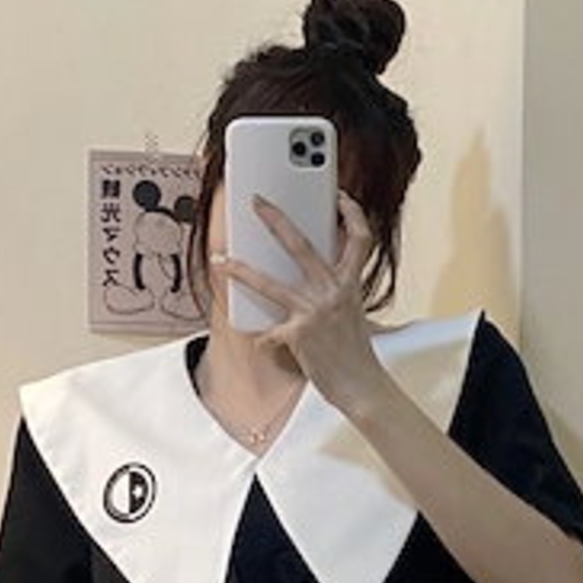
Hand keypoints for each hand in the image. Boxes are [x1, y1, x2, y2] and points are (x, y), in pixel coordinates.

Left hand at [214, 191, 390, 412]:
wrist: (361, 386)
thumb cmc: (356, 354)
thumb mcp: (352, 314)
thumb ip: (337, 293)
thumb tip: (315, 281)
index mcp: (350, 284)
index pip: (359, 239)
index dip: (352, 213)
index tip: (339, 197)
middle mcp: (334, 292)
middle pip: (301, 245)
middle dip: (276, 219)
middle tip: (257, 203)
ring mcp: (314, 311)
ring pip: (269, 284)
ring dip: (241, 271)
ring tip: (221, 261)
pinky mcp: (299, 334)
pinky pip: (269, 334)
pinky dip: (263, 339)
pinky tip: (261, 343)